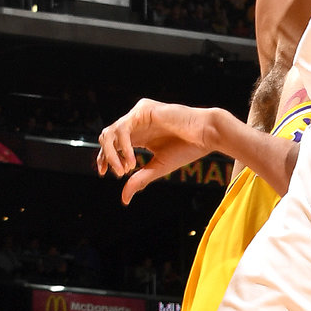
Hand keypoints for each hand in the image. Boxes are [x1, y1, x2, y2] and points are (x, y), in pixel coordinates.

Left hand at [96, 99, 229, 201]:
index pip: (112, 144)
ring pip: (111, 131)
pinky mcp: (143, 110)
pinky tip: (132, 161)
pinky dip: (123, 146)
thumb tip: (124, 200)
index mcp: (139, 135)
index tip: (105, 173)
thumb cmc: (187, 149)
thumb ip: (139, 179)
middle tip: (119, 173)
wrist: (206, 135)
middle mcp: (136, 123)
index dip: (104, 158)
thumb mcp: (158, 167)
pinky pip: (123, 128)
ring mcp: (138, 115)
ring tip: (125, 170)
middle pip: (107, 136)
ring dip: (112, 154)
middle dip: (106, 156)